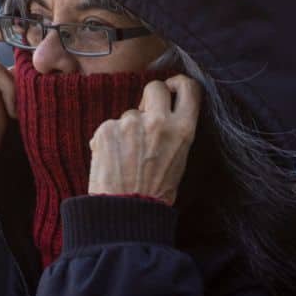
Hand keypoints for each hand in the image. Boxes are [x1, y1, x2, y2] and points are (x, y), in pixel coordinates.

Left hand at [88, 76, 201, 205]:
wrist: (125, 212)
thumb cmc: (155, 192)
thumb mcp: (179, 160)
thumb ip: (172, 132)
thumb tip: (160, 113)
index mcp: (182, 130)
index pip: (189, 88)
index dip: (179, 84)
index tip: (172, 87)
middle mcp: (158, 121)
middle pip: (154, 87)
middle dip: (150, 98)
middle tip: (146, 116)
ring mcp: (130, 123)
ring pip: (129, 113)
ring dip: (127, 128)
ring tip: (127, 157)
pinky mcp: (106, 128)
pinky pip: (109, 126)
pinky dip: (109, 140)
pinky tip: (112, 160)